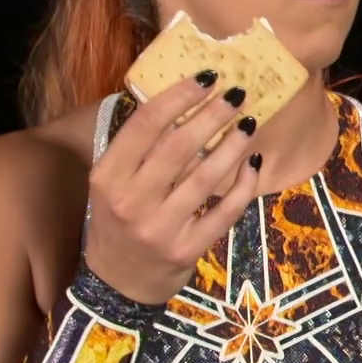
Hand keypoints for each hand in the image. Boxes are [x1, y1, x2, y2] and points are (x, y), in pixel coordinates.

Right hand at [82, 74, 265, 303]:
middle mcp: (131, 201)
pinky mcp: (187, 249)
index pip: (145, 126)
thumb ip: (136, 150)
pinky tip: (254, 163)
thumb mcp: (111, 186)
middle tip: (237, 93)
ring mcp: (160, 227)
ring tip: (248, 122)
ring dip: (232, 145)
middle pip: (178, 147)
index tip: (206, 77)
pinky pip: (224, 211)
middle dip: (212, 115)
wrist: (119, 285)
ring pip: (205, 177)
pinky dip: (244, 186)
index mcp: (107, 177)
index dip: (178, 97)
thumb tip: (180, 101)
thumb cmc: (118, 223)